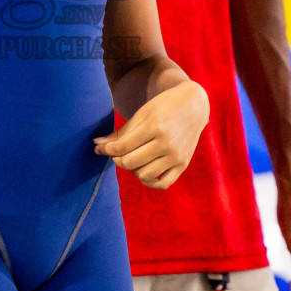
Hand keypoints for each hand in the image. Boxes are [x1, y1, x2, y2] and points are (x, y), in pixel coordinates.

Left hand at [94, 80, 208, 188]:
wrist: (193, 106)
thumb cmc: (163, 107)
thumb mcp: (142, 115)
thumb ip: (120, 133)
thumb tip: (96, 145)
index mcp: (154, 127)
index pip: (123, 147)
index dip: (107, 150)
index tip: (100, 148)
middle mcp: (166, 143)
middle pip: (131, 163)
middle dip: (117, 160)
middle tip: (116, 154)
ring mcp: (176, 156)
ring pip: (144, 175)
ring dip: (132, 170)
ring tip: (132, 159)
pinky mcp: (183, 164)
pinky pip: (163, 184)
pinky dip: (150, 182)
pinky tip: (144, 172)